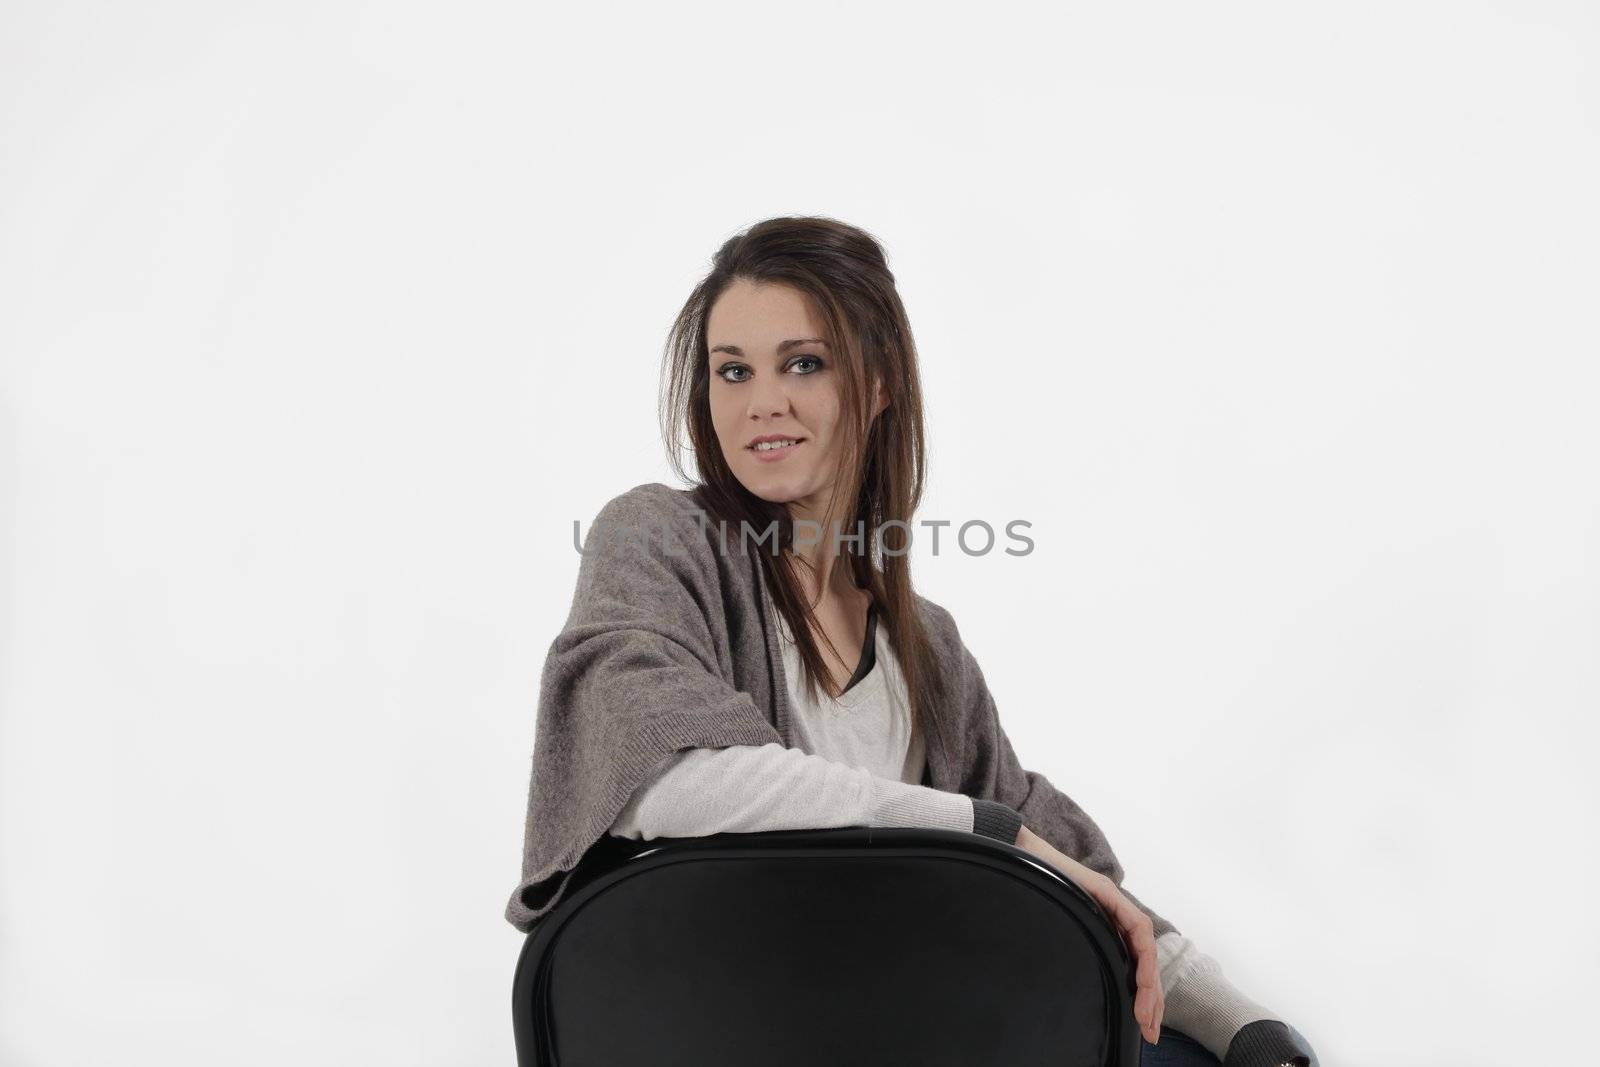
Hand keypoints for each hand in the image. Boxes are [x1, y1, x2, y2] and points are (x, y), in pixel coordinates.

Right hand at [1015, 825, 1163, 1043]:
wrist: (1020, 857)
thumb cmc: (1033, 894)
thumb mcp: (1060, 933)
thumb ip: (1074, 951)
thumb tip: (1069, 990)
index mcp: (1106, 925)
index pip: (1134, 965)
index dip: (1141, 996)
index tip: (1141, 1025)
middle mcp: (1115, 915)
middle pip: (1145, 962)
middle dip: (1151, 999)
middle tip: (1149, 1032)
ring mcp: (1114, 902)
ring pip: (1147, 949)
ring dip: (1150, 985)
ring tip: (1147, 1015)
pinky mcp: (1108, 892)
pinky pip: (1137, 928)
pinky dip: (1143, 956)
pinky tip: (1142, 980)